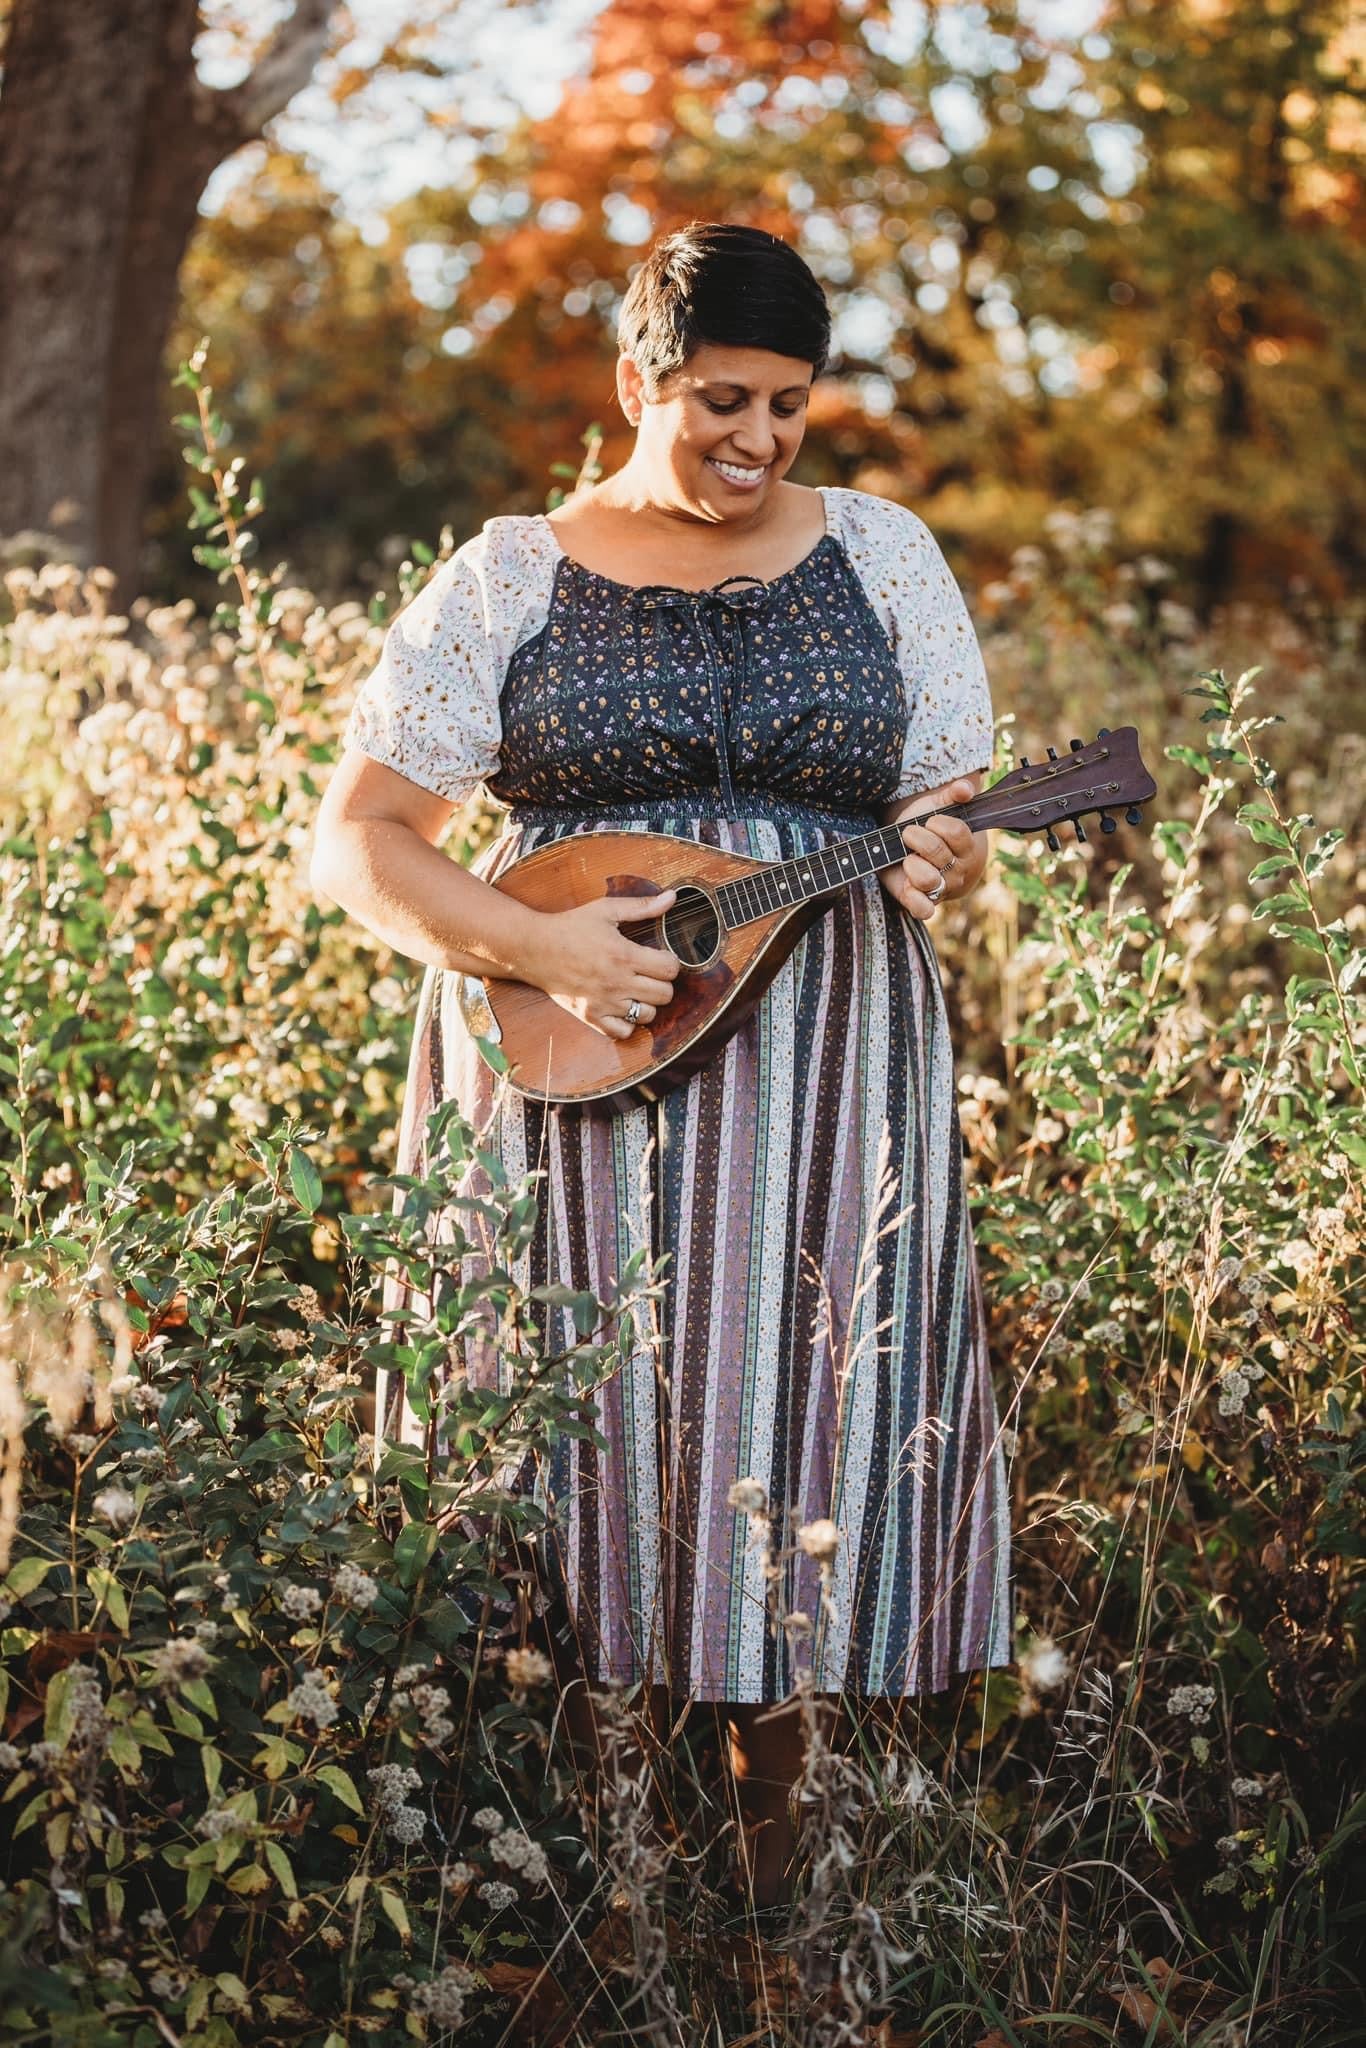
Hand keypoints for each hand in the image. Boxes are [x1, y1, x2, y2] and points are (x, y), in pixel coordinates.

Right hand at [525, 891, 681, 1040]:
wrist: (535, 949)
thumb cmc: (570, 927)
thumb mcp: (606, 910)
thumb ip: (642, 906)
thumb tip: (672, 897)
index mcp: (623, 955)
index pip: (670, 969)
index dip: (671, 961)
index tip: (660, 956)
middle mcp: (617, 982)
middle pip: (665, 995)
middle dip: (663, 982)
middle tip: (650, 973)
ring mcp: (604, 1003)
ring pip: (648, 1015)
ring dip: (648, 1002)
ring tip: (637, 988)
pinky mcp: (591, 1017)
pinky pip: (623, 1032)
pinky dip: (628, 1023)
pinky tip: (623, 1006)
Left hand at [880, 778, 984, 921]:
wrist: (922, 859)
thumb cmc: (932, 831)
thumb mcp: (940, 808)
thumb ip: (954, 796)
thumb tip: (966, 788)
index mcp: (966, 847)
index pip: (956, 831)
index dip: (937, 822)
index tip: (928, 821)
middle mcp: (957, 870)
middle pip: (937, 851)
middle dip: (916, 837)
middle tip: (909, 834)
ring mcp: (942, 888)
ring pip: (928, 879)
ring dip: (912, 864)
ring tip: (907, 859)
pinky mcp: (923, 903)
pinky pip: (924, 909)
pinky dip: (915, 902)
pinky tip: (907, 886)